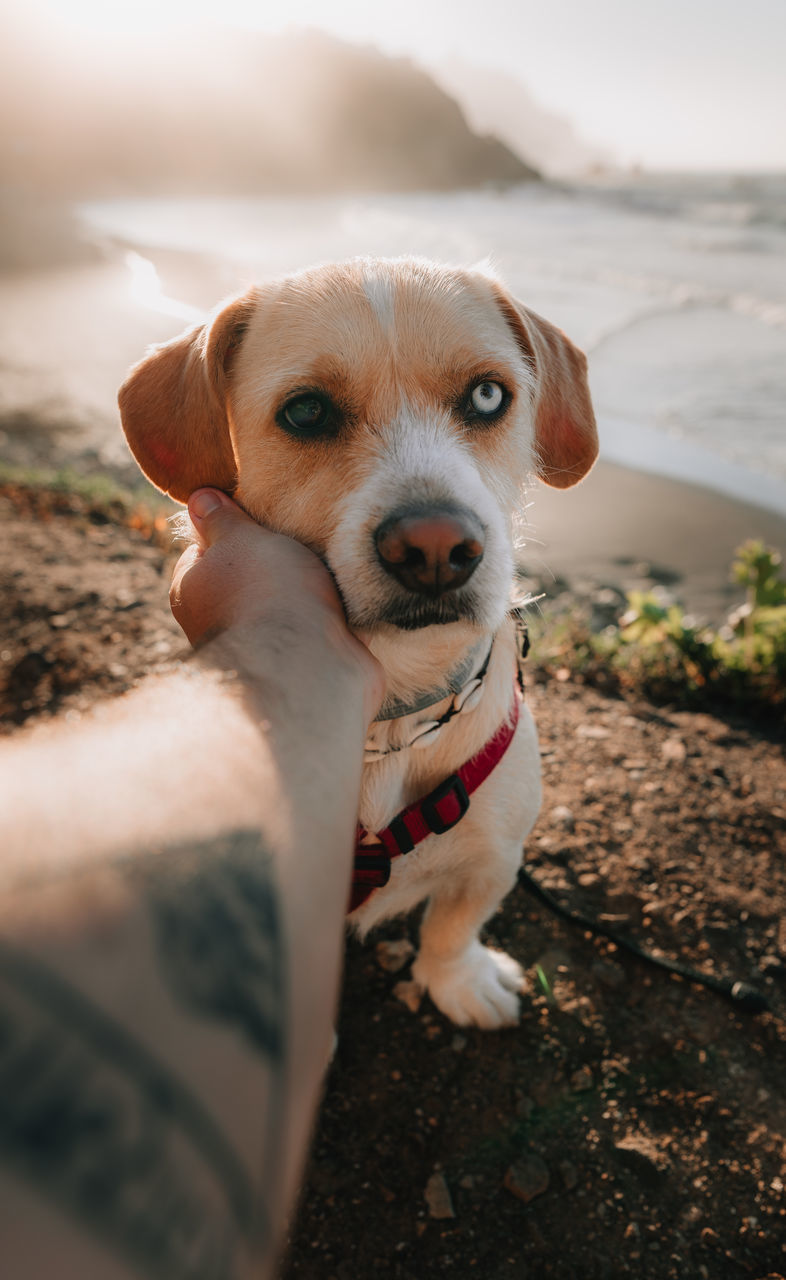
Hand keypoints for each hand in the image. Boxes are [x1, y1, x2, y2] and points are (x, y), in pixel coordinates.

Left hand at [170, 489, 383, 720]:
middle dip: (274, 561)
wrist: (310, 667)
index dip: (234, 530)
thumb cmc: (269, 593)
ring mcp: (259, 648)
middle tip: (299, 545)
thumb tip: (198, 498)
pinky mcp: (298, 666)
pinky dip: (326, 619)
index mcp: (192, 589)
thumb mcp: (241, 538)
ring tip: (326, 575)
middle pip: (246, 575)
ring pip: (281, 605)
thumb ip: (222, 518)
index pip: (205, 548)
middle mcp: (217, 622)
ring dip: (305, 591)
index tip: (262, 523)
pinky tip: (341, 608)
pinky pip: (310, 632)